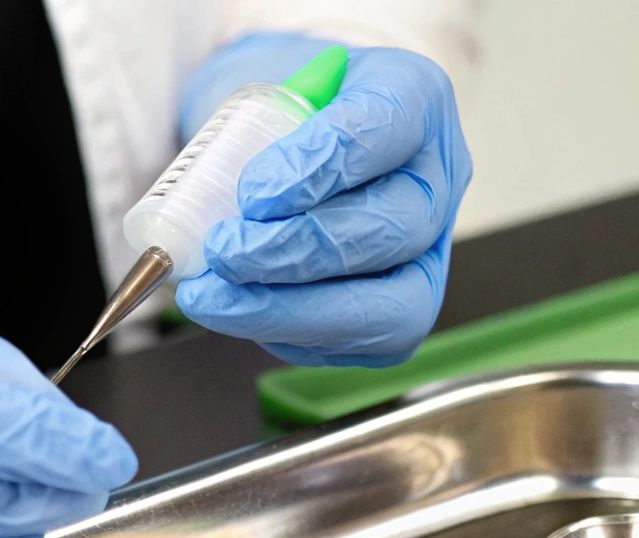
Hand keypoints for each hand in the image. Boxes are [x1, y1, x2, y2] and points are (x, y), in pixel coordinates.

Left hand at [174, 35, 471, 366]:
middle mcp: (438, 174)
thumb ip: (242, 134)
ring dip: (291, 309)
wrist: (274, 144)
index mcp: (411, 95)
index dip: (320, 167)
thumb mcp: (255, 93)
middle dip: (296, 252)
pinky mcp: (406, 306)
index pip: (384, 127)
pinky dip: (293, 335)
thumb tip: (200, 214)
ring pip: (392, 304)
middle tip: (224, 252)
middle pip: (393, 228)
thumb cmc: (273, 114)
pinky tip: (242, 314)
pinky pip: (365, 343)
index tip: (252, 194)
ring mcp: (429, 247)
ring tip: (214, 299)